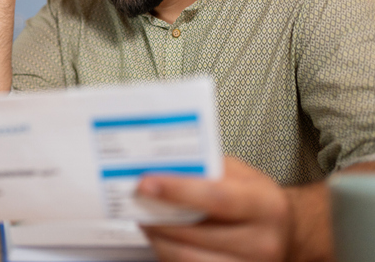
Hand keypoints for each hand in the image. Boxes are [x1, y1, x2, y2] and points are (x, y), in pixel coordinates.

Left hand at [136, 157, 292, 261]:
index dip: (177, 191)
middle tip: (134, 201)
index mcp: (266, 206)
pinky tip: (161, 239)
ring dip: (158, 239)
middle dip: (158, 217)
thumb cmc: (254, 198)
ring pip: (188, 258)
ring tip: (144, 221)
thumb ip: (206, 169)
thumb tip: (162, 166)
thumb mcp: (240, 174)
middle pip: (196, 233)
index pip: (216, 198)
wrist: (284, 233)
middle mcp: (263, 243)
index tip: (146, 183)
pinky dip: (169, 255)